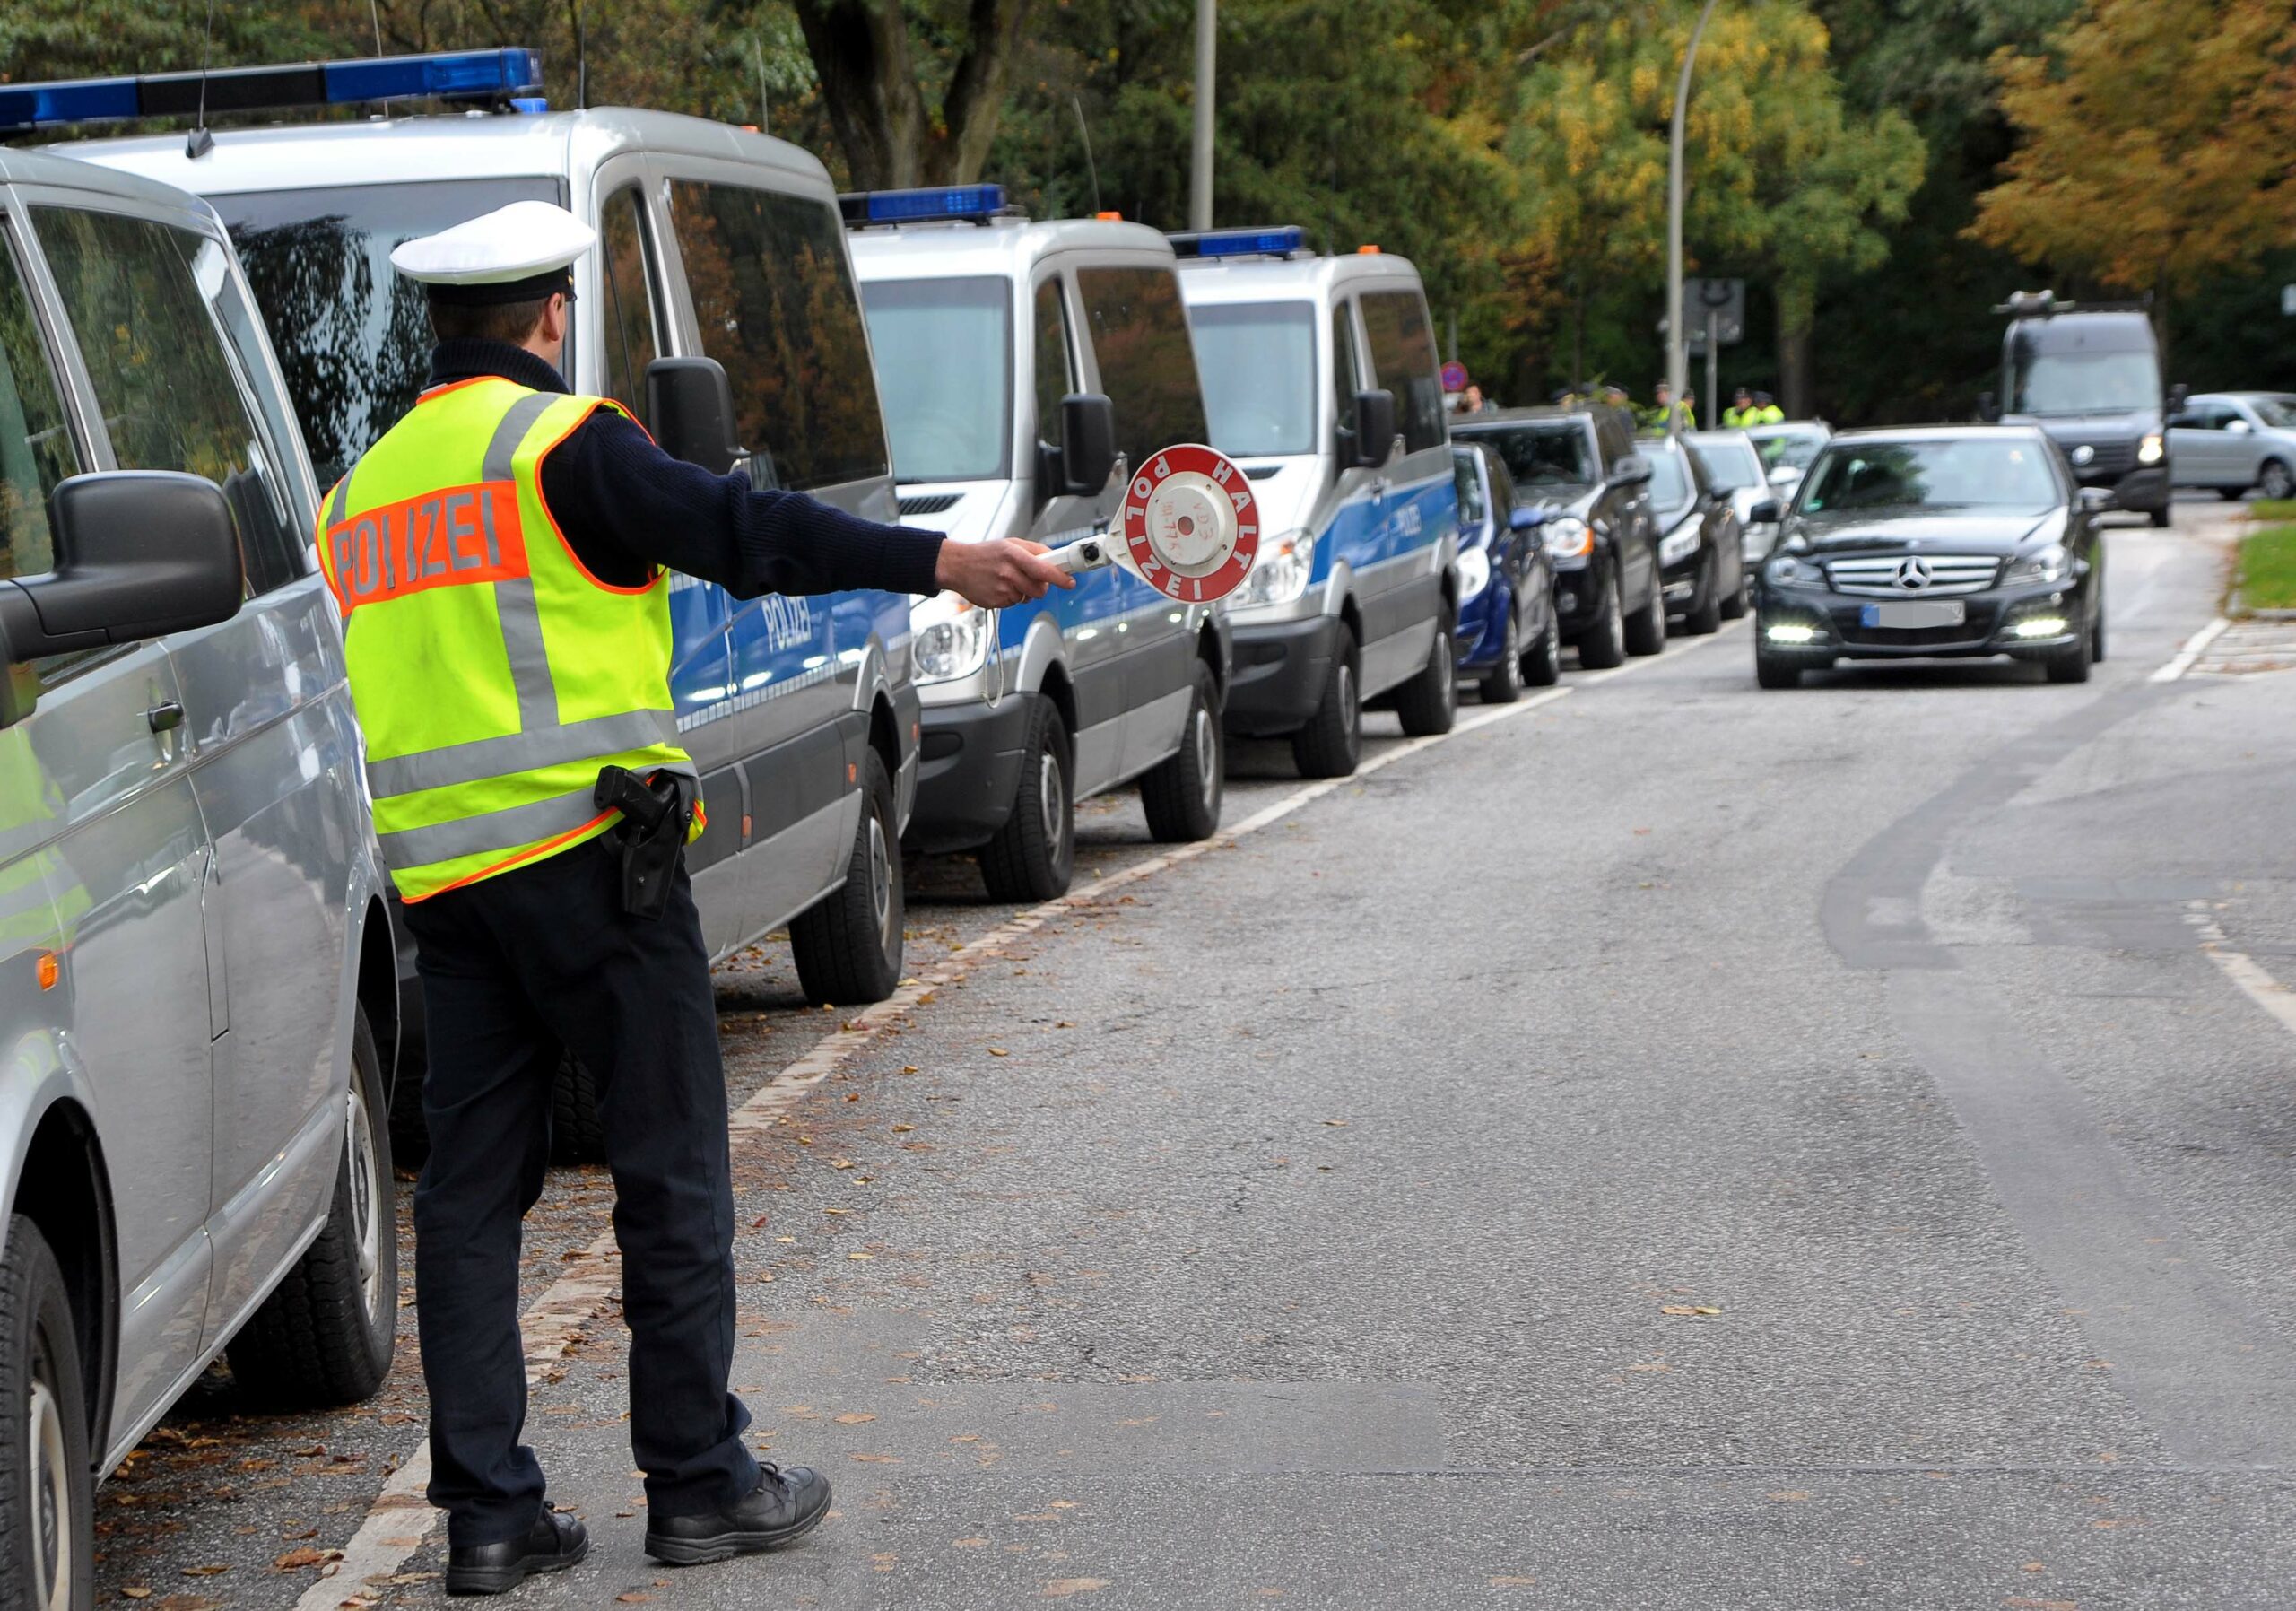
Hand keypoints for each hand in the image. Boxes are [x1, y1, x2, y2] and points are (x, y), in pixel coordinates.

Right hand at [935, 538, 1074, 607]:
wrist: (957, 566)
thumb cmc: (984, 554)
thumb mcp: (1010, 543)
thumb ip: (1034, 550)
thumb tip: (1054, 559)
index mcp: (1014, 555)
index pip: (1044, 569)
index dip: (1060, 577)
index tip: (1070, 582)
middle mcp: (1008, 572)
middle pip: (1039, 589)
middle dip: (1039, 586)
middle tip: (1029, 578)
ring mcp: (1001, 589)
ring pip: (1027, 598)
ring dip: (1023, 592)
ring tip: (1008, 580)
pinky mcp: (996, 602)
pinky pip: (1014, 603)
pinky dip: (1011, 597)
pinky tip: (1000, 587)